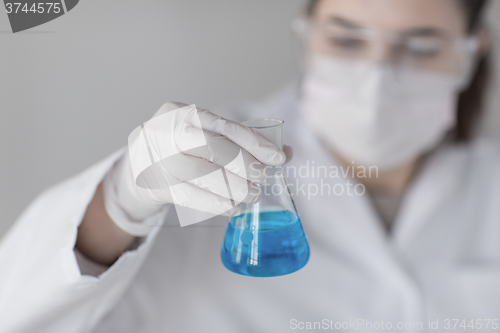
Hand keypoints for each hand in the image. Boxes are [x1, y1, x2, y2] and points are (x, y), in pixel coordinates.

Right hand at [103, 102, 286, 233]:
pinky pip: (191, 196)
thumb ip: (242, 141)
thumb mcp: (205, 135)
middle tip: (264, 177)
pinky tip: (233, 206)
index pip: (224, 126)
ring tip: (253, 195)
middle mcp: (165, 132)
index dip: (255, 143)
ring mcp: (157, 159)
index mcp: (180, 112)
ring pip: (202, 174)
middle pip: (213, 149)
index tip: (279, 158)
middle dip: (245, 165)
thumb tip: (286, 152)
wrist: (138, 166)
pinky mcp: (155, 185)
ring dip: (234, 187)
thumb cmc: (181, 148)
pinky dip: (216, 203)